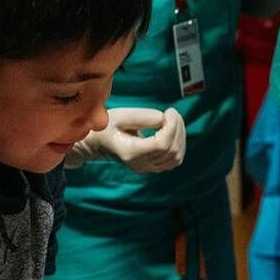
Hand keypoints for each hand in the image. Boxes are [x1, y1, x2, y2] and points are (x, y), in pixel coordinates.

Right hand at [67, 107, 185, 172]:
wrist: (99, 144)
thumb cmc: (107, 127)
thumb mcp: (119, 116)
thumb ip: (141, 117)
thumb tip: (164, 120)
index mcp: (130, 152)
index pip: (161, 144)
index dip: (172, 126)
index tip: (169, 111)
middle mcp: (140, 164)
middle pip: (171, 150)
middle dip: (178, 128)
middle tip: (172, 112)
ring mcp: (147, 169)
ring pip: (176, 157)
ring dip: (181, 136)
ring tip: (174, 120)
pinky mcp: (153, 168)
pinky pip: (174, 161)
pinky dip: (179, 145)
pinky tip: (173, 131)